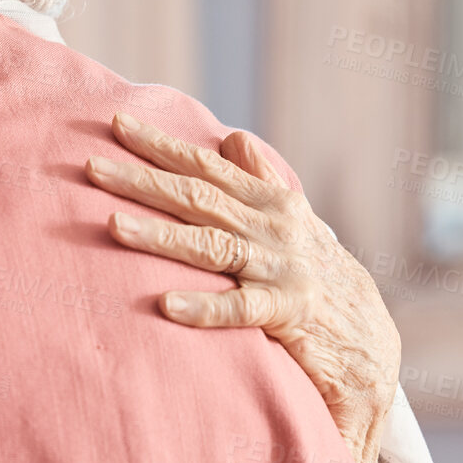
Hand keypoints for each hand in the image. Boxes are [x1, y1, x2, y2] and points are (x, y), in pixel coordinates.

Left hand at [85, 113, 397, 462]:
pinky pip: (239, 309)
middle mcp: (274, 227)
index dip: (162, 146)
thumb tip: (231, 137)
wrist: (371, 338)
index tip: (117, 124)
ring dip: (158, 236)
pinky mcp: (288, 313)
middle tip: (91, 167)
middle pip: (197, 198)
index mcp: (271, 201)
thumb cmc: (320, 273)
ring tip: (112, 224)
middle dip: (142, 180)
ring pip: (210, 246)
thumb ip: (259, 180)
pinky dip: (203, 307)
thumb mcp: (293, 221)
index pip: (206, 166)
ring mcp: (281, 268)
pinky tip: (166, 305)